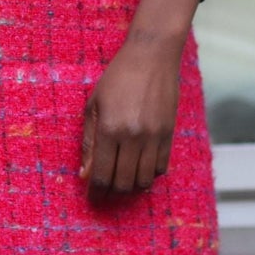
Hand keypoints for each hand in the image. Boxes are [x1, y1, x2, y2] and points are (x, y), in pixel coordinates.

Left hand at [78, 0, 199, 199]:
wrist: (152, 56)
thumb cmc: (117, 78)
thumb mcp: (94, 105)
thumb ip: (89, 142)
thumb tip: (86, 174)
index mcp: (109, 129)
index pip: (102, 176)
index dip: (96, 193)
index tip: (93, 198)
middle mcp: (133, 136)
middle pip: (123, 183)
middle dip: (113, 192)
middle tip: (107, 190)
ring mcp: (154, 136)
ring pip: (144, 181)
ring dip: (132, 186)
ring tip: (124, 180)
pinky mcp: (169, 133)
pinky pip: (161, 168)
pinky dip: (150, 174)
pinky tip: (141, 166)